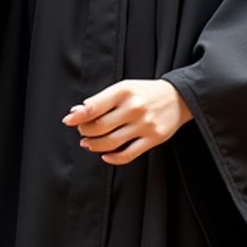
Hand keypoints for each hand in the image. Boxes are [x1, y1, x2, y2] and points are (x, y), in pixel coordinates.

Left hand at [61, 79, 192, 164]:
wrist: (179, 97)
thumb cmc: (146, 93)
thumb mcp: (124, 88)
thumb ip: (102, 99)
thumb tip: (77, 112)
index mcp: (124, 92)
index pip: (94, 106)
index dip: (78, 116)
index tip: (68, 121)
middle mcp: (134, 108)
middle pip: (99, 127)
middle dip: (85, 131)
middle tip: (82, 131)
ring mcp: (144, 125)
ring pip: (110, 142)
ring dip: (94, 145)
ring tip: (88, 143)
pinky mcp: (153, 139)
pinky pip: (128, 154)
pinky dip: (112, 158)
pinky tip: (106, 154)